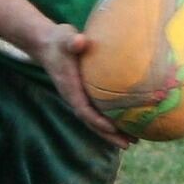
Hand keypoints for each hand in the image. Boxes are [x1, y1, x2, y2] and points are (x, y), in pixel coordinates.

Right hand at [31, 22, 132, 147]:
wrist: (49, 44)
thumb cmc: (60, 42)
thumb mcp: (65, 39)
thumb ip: (72, 41)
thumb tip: (79, 41)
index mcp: (70, 89)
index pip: (84, 110)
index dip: (97, 120)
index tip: (112, 127)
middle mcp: (75, 98)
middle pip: (93, 122)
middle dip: (110, 135)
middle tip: (129, 144)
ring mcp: (81, 98)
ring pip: (97, 120)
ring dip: (114, 132)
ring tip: (134, 140)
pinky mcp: (86, 95)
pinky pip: (100, 112)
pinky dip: (114, 120)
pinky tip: (130, 123)